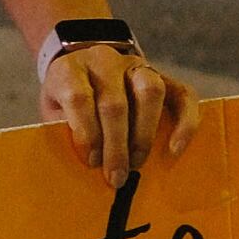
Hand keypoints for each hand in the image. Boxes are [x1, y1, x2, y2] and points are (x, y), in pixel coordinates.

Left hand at [42, 40, 195, 176]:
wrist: (85, 66)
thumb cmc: (67, 100)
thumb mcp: (54, 112)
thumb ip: (66, 131)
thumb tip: (89, 167)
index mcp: (70, 70)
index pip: (79, 97)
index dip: (87, 132)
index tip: (91, 161)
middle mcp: (104, 61)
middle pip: (114, 102)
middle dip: (116, 145)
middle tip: (116, 177)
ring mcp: (135, 65)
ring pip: (150, 91)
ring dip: (144, 134)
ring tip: (138, 163)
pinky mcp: (163, 75)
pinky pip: (183, 94)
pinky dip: (184, 122)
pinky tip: (174, 149)